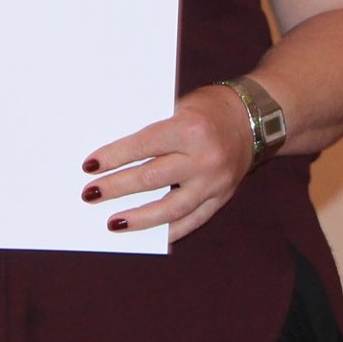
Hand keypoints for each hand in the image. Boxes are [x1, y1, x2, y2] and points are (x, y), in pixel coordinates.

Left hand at [79, 85, 255, 240]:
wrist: (253, 119)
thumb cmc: (206, 109)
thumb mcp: (179, 107)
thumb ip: (152, 131)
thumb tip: (113, 158)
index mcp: (190, 128)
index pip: (143, 145)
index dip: (114, 156)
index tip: (89, 166)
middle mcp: (204, 158)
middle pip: (152, 178)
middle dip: (117, 188)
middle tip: (90, 194)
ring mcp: (215, 182)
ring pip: (171, 208)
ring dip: (139, 218)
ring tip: (112, 224)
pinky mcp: (222, 198)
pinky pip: (193, 220)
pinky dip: (169, 230)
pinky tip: (147, 235)